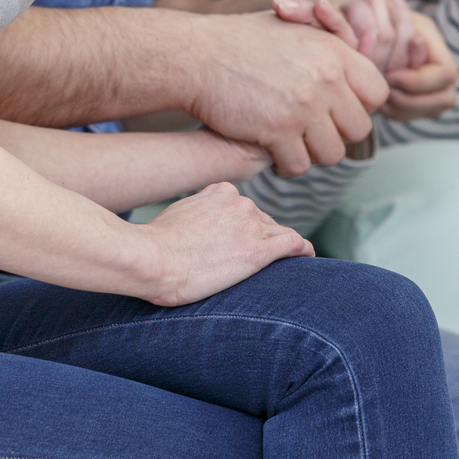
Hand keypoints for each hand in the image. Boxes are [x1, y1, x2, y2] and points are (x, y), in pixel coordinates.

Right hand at [134, 180, 314, 305]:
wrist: (150, 259)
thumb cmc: (152, 247)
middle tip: (252, 263)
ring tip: (282, 266)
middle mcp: (241, 203)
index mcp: (221, 192)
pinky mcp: (258, 250)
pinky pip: (295, 245)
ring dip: (281, 249)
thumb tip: (197, 230)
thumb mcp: (176, 216)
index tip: (241, 242)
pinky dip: (304, 251)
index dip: (246, 228)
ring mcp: (252, 225)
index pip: (245, 209)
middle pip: (263, 222)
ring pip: (279, 234)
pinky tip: (308, 259)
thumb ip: (196, 216)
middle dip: (261, 240)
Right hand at [181, 11, 390, 177]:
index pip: (377, 92)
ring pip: (333, 154)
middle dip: (338, 134)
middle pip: (359, 129)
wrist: (197, 55)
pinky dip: (287, 166)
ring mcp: (303, 107)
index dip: (361, 106)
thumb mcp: (294, 24)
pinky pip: (299, 165)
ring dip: (313, 154)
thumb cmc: (244, 40)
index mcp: (335, 52)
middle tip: (314, 131)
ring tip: (295, 144)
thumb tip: (367, 44)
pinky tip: (274, 154)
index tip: (340, 109)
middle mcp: (326, 79)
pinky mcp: (277, 130)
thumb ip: (332, 36)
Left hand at [377, 11, 458, 119]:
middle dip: (410, 99)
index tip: (390, 76)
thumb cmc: (380, 22)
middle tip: (385, 90)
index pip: (446, 74)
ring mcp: (436, 94)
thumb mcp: (386, 13)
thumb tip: (397, 1)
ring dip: (401, 108)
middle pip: (445, 100)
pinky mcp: (422, 107)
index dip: (419, 80)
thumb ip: (391, 18)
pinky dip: (394, 112)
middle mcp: (445, 75)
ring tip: (380, 94)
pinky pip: (412, 118)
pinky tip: (380, 99)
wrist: (373, 35)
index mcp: (439, 49)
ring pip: (428, 113)